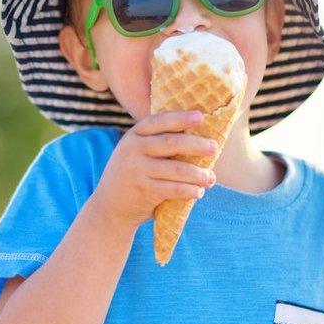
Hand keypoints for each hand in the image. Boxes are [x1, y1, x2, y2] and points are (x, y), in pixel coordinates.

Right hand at [90, 111, 218, 229]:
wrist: (109, 207)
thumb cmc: (132, 176)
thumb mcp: (134, 154)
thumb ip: (154, 143)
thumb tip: (195, 135)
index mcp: (133, 136)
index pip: (159, 121)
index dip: (180, 118)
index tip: (200, 117)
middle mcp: (133, 150)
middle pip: (171, 143)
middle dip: (196, 144)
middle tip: (214, 148)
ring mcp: (137, 171)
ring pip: (176, 169)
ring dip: (198, 173)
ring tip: (211, 178)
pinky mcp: (144, 191)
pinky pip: (174, 189)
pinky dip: (190, 190)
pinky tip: (198, 192)